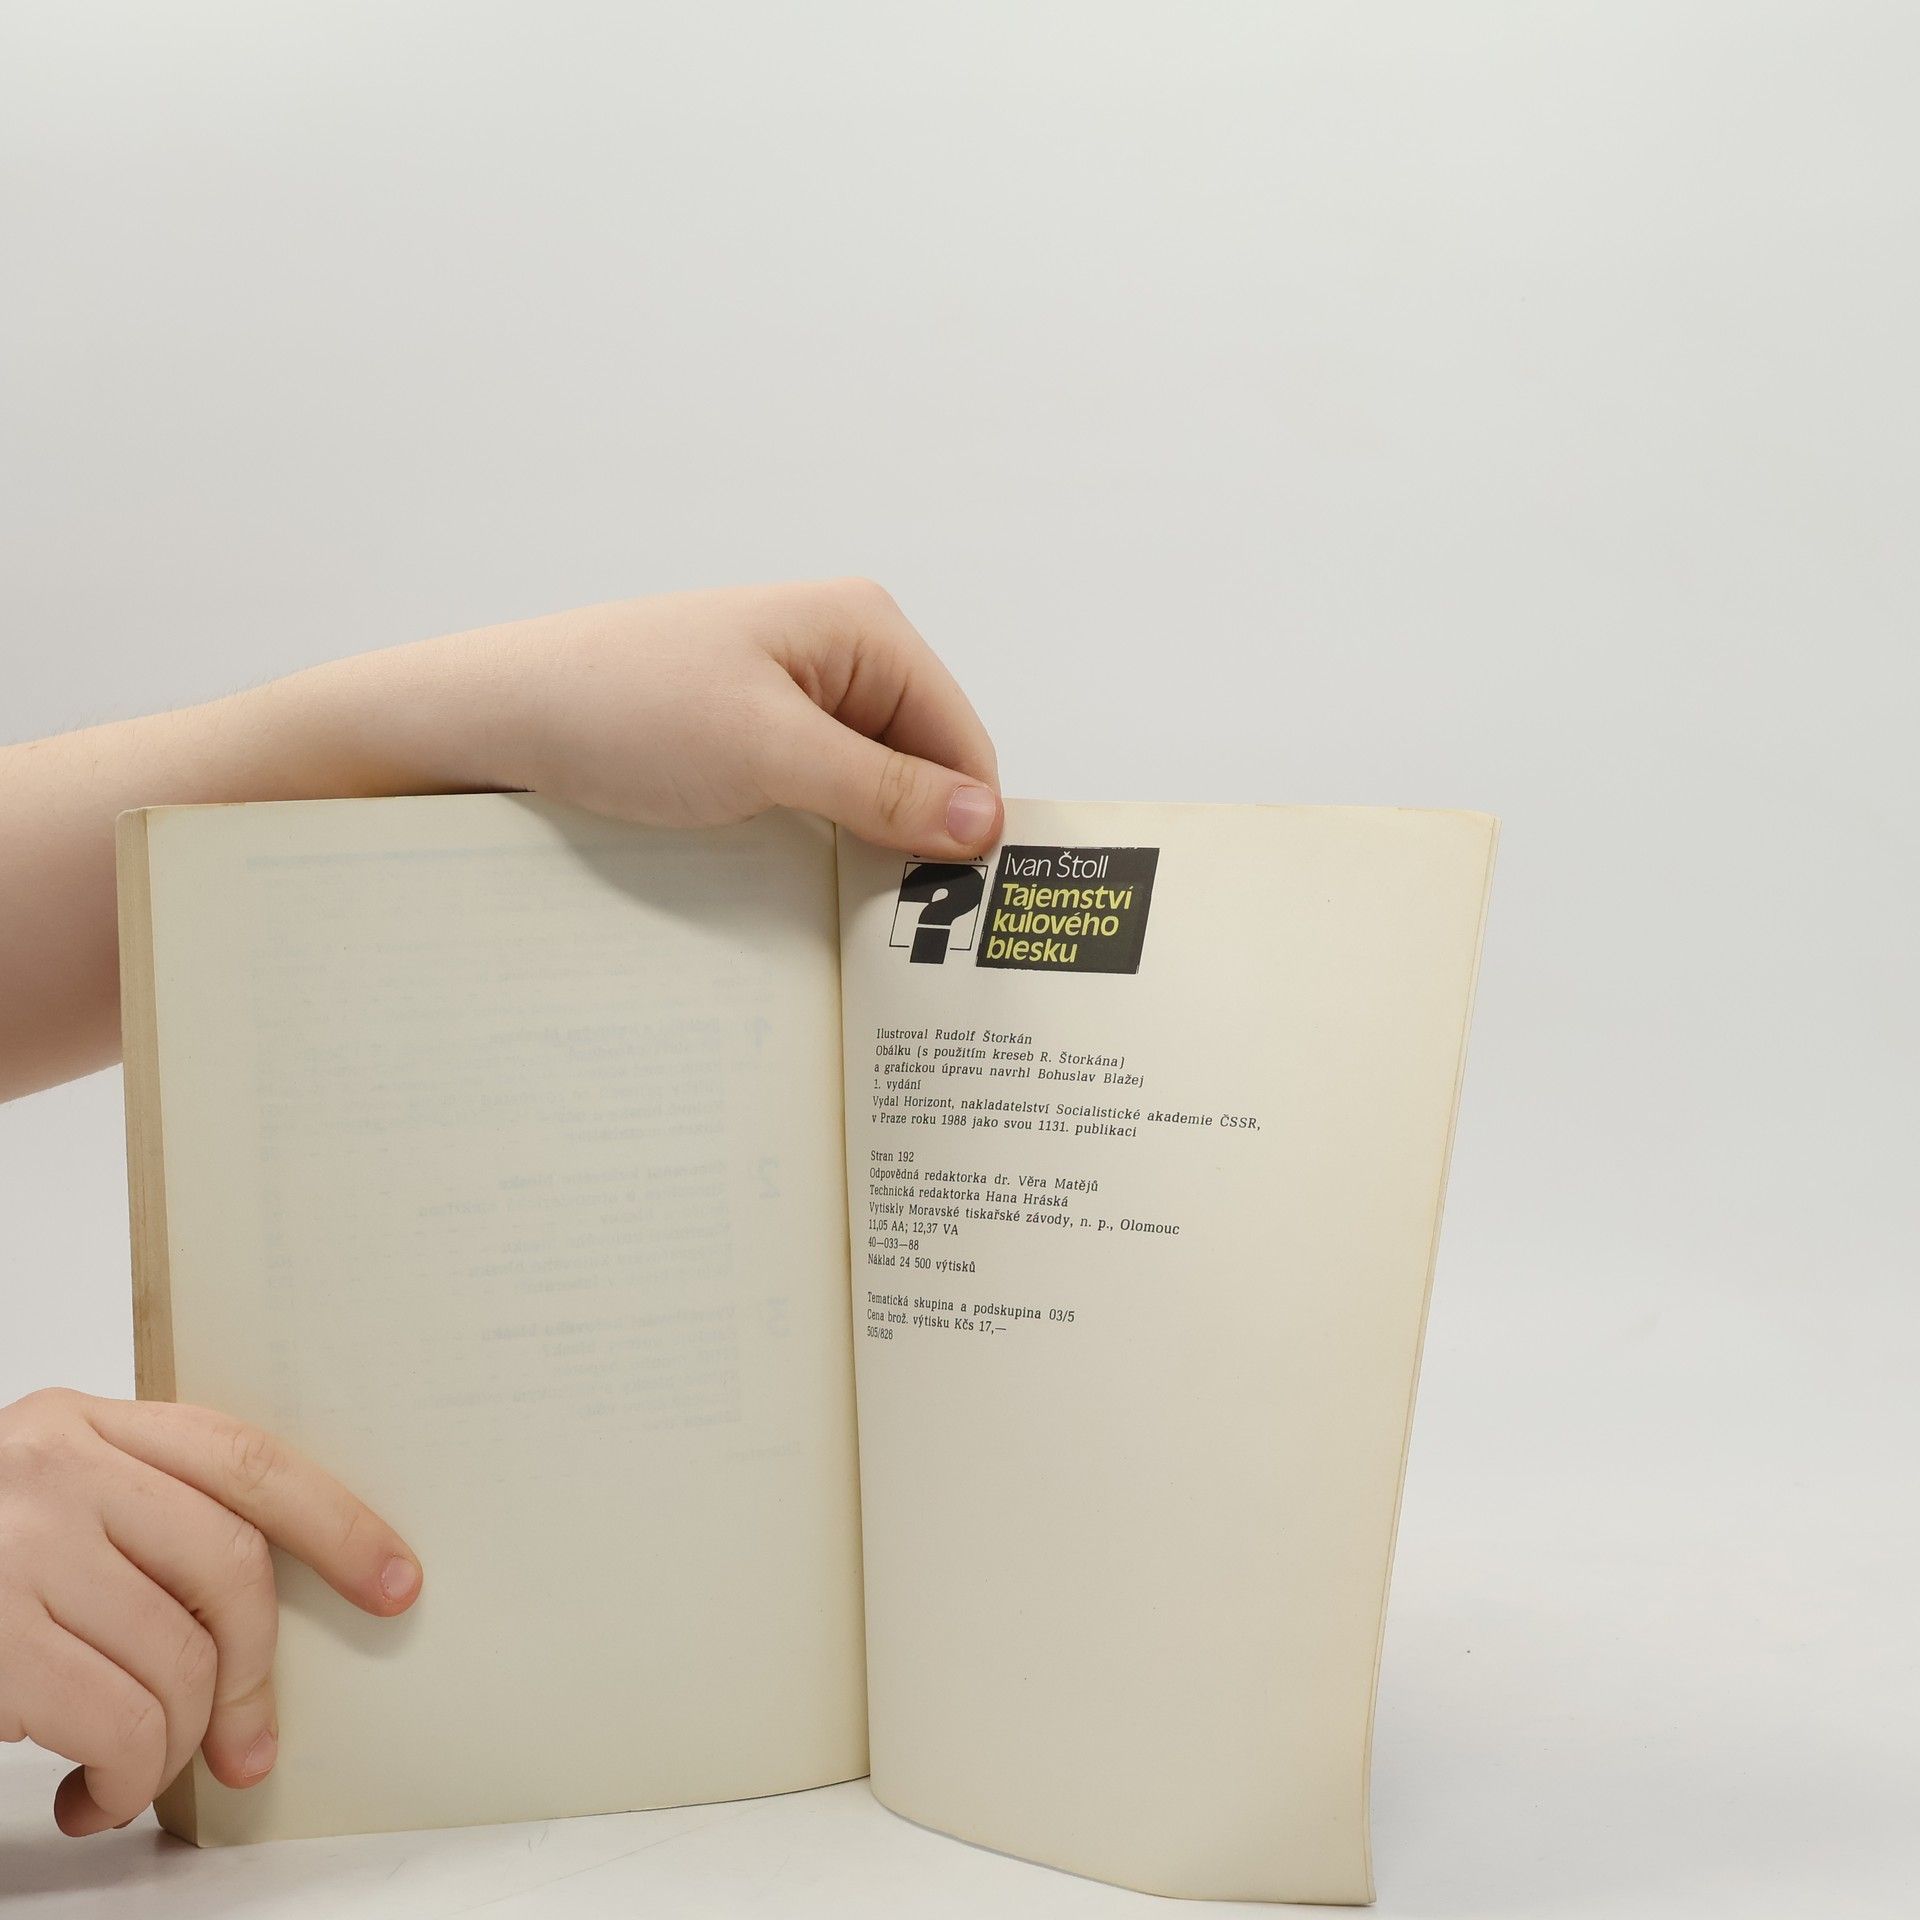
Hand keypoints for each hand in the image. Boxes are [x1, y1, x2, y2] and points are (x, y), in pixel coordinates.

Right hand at [0, 1389, 420, 1836]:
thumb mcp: (40, 1506)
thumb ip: (137, 1518)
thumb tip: (255, 1611)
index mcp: (79, 1424)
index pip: (245, 1458)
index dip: (337, 1522)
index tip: (396, 1579)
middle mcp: (52, 1470)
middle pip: (230, 1569)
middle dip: (253, 1673)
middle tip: (249, 1742)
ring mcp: (15, 1550)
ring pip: (178, 1662)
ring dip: (174, 1747)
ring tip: (134, 1774)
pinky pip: (120, 1727)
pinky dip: (127, 1781)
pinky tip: (90, 1795)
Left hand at [317, 578, 1005, 860]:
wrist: (493, 718)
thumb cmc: (618, 707)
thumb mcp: (766, 754)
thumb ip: (881, 790)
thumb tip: (983, 823)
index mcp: (861, 627)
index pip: (962, 740)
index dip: (963, 823)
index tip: (953, 909)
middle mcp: (838, 654)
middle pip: (925, 767)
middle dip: (915, 838)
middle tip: (899, 924)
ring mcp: (794, 697)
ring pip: (873, 792)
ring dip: (867, 847)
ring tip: (849, 906)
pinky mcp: (753, 738)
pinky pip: (822, 799)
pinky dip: (825, 843)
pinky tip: (805, 881)